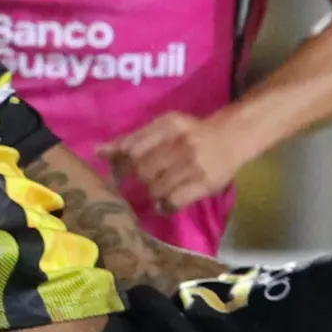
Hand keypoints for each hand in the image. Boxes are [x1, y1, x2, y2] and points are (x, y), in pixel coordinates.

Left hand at [106, 111, 250, 214]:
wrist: (232, 137)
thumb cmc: (192, 133)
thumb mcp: (164, 129)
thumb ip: (132, 140)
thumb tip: (99, 152)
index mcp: (167, 125)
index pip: (131, 148)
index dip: (119, 166)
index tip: (119, 174)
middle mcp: (180, 142)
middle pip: (141, 169)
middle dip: (134, 181)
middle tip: (136, 185)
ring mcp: (194, 164)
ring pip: (155, 187)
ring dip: (150, 194)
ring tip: (154, 192)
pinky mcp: (204, 183)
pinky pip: (173, 201)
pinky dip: (163, 206)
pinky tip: (163, 204)